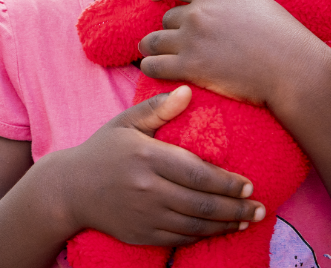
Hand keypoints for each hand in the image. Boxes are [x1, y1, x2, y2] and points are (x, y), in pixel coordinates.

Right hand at [58, 87, 264, 245]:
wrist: (70, 190)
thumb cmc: (103, 151)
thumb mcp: (125, 122)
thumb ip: (158, 108)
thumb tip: (187, 91)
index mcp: (146, 157)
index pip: (197, 172)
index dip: (227, 182)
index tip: (249, 183)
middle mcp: (147, 188)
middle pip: (202, 203)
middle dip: (236, 207)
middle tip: (260, 207)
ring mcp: (145, 215)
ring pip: (195, 225)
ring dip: (226, 224)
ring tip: (247, 219)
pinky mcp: (142, 234)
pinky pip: (181, 238)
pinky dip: (204, 235)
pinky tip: (219, 229)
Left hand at [139, 0, 330, 107]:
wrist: (293, 69)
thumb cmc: (284, 37)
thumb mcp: (255, 3)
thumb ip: (228, 0)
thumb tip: (218, 1)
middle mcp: (198, 13)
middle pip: (166, 18)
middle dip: (169, 29)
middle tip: (171, 40)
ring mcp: (191, 40)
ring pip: (153, 40)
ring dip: (151, 47)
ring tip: (150, 53)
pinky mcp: (190, 67)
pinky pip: (154, 65)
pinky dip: (150, 67)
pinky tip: (153, 69)